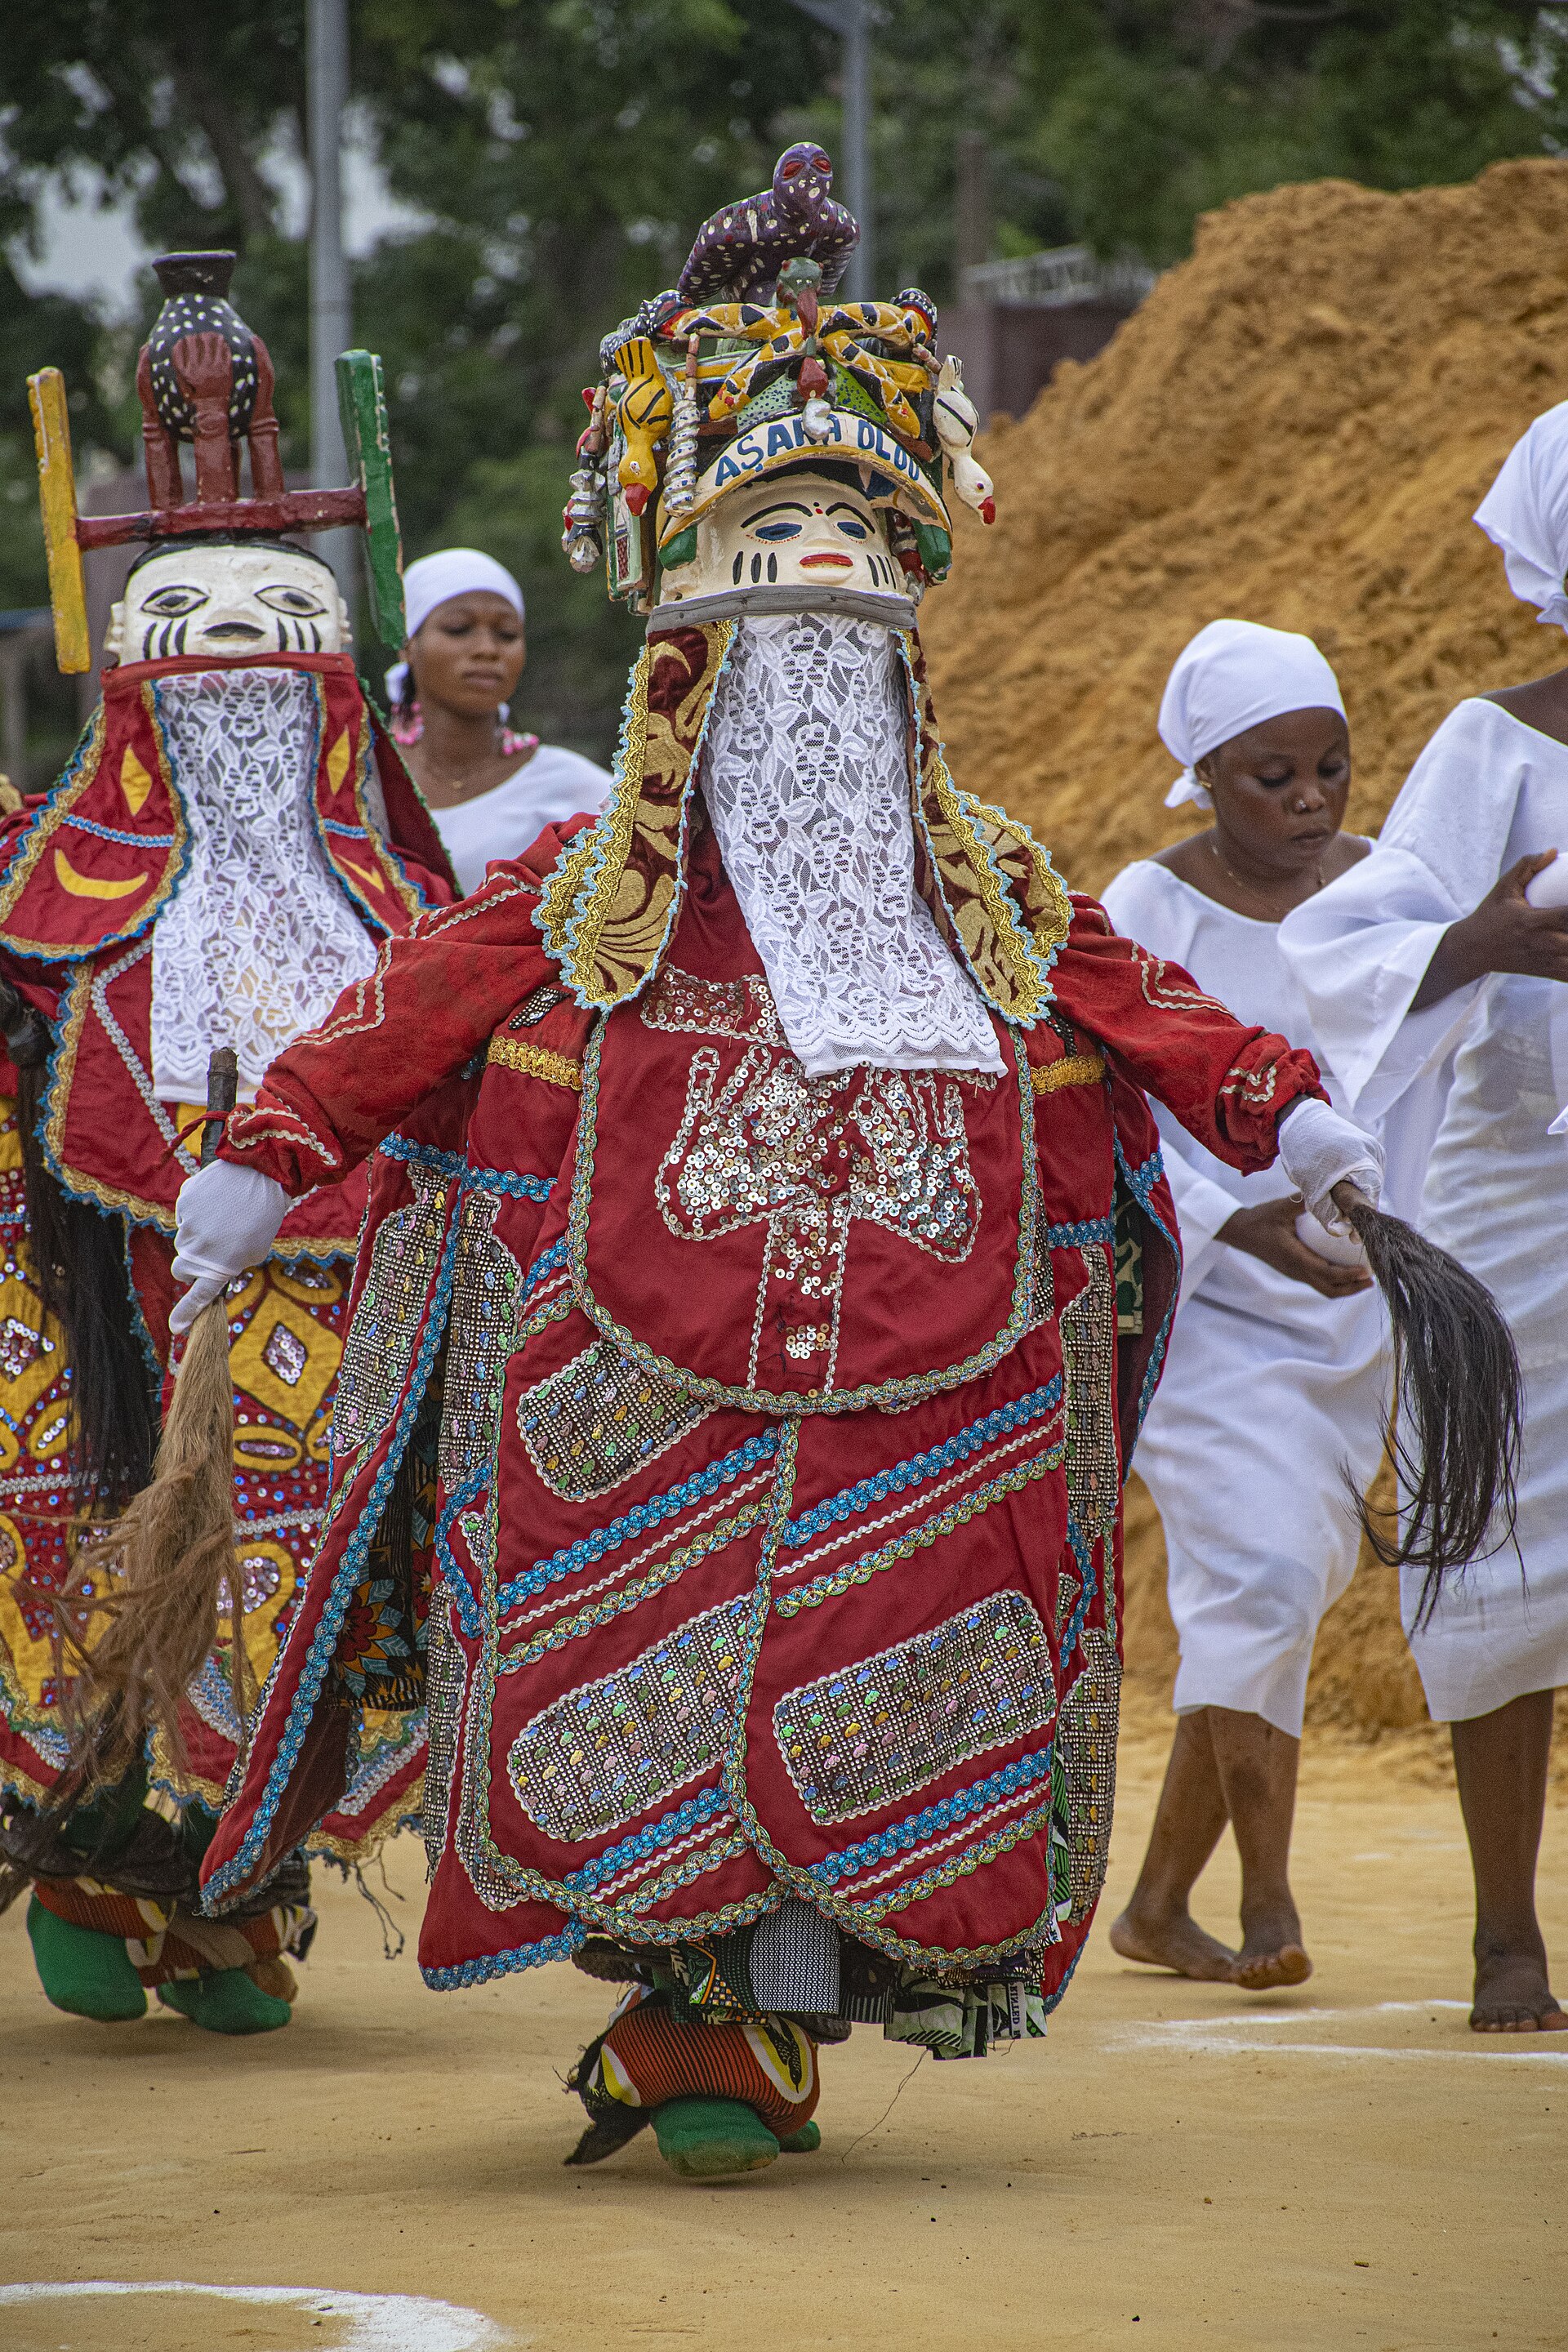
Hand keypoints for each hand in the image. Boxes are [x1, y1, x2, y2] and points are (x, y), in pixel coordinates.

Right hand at [169, 1160, 288, 1334]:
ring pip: (185, 1237)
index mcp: (221, 1266)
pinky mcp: (184, 1202)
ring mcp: (188, 1225)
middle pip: (183, 1266)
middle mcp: (199, 1249)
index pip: (199, 1296)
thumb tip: (208, 1268)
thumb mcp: (254, 1251)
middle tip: (214, 1249)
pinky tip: (219, 1200)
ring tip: (226, 1215)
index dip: (186, 1312)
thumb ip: (229, 1265)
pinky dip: (198, 1211)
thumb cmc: (264, 1216)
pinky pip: (186, 1213)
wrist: (263, 1174)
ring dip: (200, 1233)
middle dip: (192, 1264)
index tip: (175, 1328)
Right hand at [1217, 1195, 1373, 1296]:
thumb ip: (1305, 1202)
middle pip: (1329, 1288)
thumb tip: (1330, 1194)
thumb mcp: (1282, 1207)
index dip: (1347, 1274)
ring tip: (1364, 1280)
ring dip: (1346, 1288)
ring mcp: (1295, 1273)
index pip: (1325, 1271)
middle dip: (1352, 1287)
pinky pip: (1318, 1282)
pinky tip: (1347, 1272)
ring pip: (1324, 1288)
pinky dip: (1336, 1282)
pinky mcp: (1295, 1271)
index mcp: (1294, 1256)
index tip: (1365, 1270)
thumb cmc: (1261, 1219)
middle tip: (1372, 1279)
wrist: (1240, 1232)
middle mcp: (1296, 1270)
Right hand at [1412, 852, 1567, 1009]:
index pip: (1566, 915)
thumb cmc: (1490, 916)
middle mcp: (1540, 943)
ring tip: (1567, 931)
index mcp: (1531, 921)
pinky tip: (1567, 952)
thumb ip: (1527, 866)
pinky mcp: (1545, 971)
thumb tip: (1554, 851)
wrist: (1472, 950)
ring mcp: (1544, 960)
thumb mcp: (1504, 887)